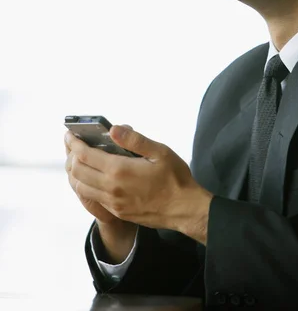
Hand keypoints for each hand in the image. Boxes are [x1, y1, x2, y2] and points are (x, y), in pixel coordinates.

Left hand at [65, 126, 212, 240]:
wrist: (184, 209)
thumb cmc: (175, 178)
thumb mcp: (160, 152)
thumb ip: (134, 140)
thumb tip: (113, 129)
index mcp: (120, 170)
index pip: (85, 155)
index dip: (74, 143)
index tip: (70, 134)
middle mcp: (111, 188)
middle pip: (78, 171)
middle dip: (71, 155)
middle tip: (73, 144)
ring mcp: (113, 202)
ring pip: (81, 187)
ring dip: (76, 172)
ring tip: (80, 159)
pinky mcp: (117, 211)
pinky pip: (92, 197)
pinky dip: (86, 184)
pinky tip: (94, 175)